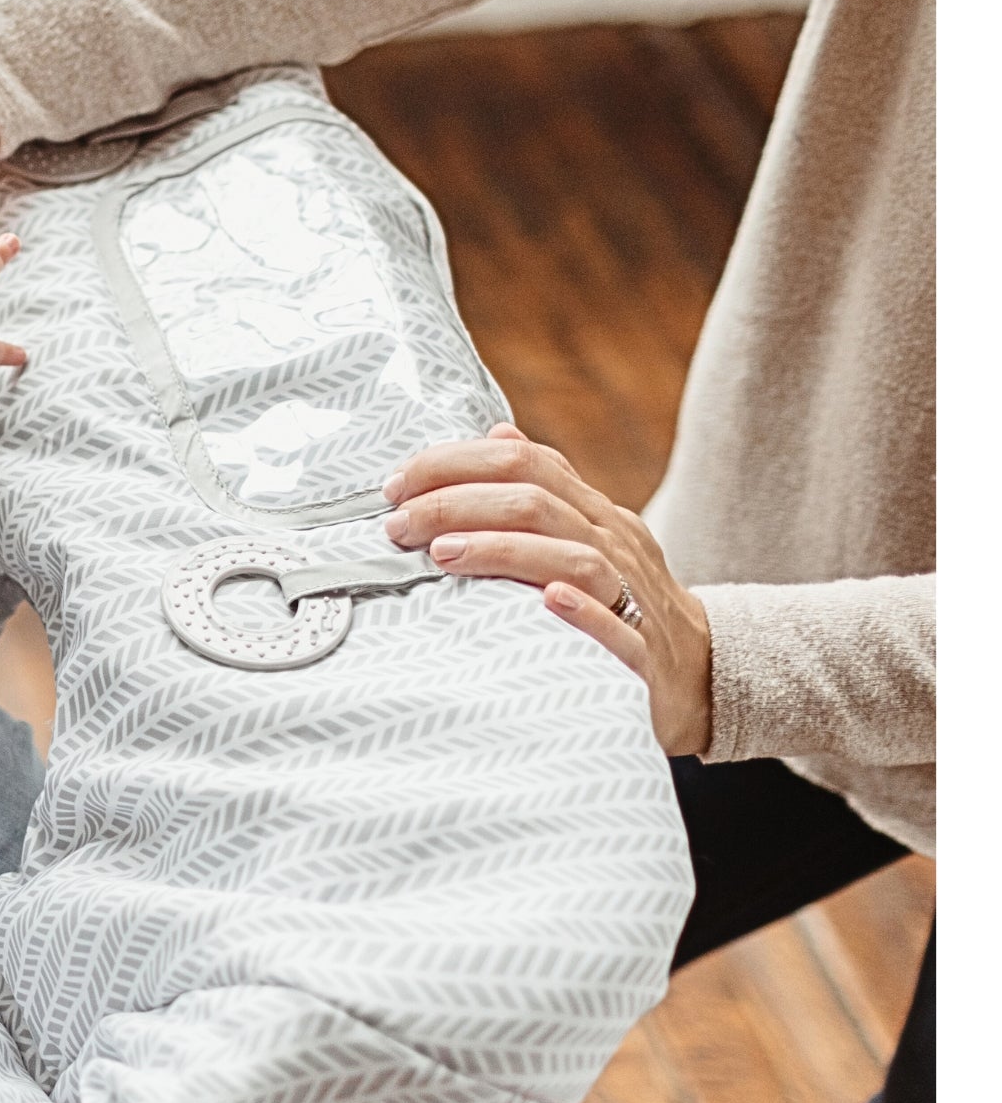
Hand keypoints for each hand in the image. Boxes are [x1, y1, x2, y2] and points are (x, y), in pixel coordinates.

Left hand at [383, 422, 712, 754]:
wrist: (706, 669)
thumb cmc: (623, 600)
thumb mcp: (586, 533)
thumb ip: (542, 488)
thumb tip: (496, 433)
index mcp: (592, 511)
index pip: (523, 463)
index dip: (456, 463)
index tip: (396, 485)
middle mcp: (613, 542)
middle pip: (536, 502)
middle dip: (457, 504)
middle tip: (399, 524)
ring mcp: (633, 594)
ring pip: (572, 557)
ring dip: (501, 550)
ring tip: (442, 554)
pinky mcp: (647, 653)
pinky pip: (620, 628)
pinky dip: (583, 612)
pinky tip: (546, 602)